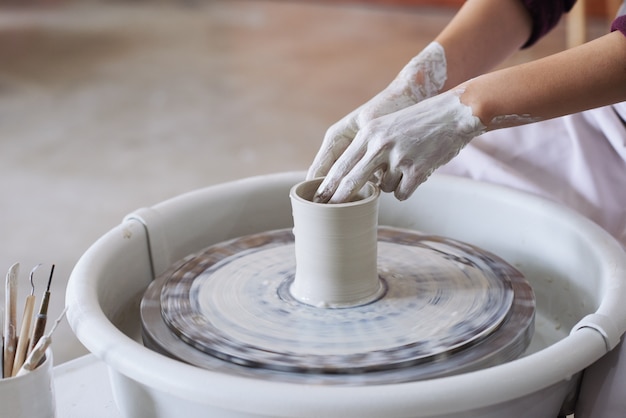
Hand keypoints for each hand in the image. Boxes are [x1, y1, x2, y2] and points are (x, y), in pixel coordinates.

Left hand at [313, 89, 485, 202]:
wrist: (454, 113)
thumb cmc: (419, 121)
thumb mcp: (386, 126)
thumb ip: (368, 147)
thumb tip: (351, 178)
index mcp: (369, 133)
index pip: (341, 164)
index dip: (328, 185)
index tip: (318, 199)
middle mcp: (380, 145)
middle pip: (353, 181)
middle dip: (340, 199)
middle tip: (331, 210)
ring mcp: (398, 158)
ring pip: (383, 188)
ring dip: (392, 183)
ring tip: (406, 164)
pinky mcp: (417, 170)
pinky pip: (401, 193)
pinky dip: (407, 188)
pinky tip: (417, 171)